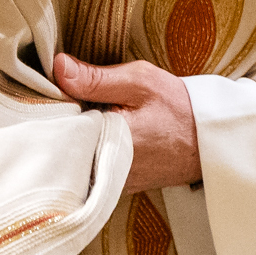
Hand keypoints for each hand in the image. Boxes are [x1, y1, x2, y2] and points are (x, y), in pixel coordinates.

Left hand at [52, 53, 198, 192]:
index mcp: (108, 143)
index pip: (58, 128)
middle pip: (62, 147)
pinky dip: (86, 152)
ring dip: (71, 139)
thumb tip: (58, 67)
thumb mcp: (140, 82)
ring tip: (78, 116)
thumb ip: (96, 78)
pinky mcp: (116, 187)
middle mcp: (106, 171)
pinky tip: (93, 134)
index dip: (50, 109)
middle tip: (58, 102)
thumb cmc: (179, 110)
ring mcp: (111, 184)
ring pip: (73, 160)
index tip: (46, 92)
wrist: (210, 141)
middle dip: (58, 125)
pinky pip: (88, 170)